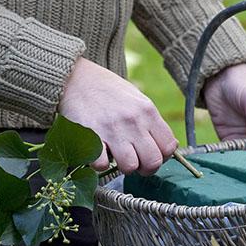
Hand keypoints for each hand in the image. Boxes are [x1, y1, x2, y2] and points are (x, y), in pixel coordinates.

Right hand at [58, 58, 177, 174]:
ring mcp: (112, 129)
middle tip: (136, 162)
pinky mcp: (90, 136)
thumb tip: (169, 147)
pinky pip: (102, 165)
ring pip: (130, 166)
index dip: (162, 156)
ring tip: (117, 156)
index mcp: (148, 111)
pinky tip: (99, 153)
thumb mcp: (138, 100)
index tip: (151, 154)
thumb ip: (152, 122)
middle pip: (152, 162)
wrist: (76, 77)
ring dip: (124, 166)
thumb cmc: (109, 91)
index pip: (169, 147)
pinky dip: (100, 164)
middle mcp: (133, 121)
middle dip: (145, 168)